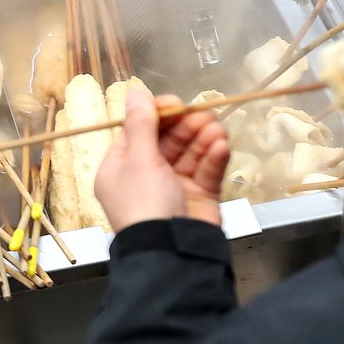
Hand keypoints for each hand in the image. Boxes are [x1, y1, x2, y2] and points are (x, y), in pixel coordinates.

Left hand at [95, 89, 230, 231]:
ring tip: (217, 130)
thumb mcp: (139, 160)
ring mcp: (174, 187)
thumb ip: (141, 124)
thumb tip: (134, 92)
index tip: (176, 103)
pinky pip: (206, 170)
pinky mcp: (198, 196)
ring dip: (204, 138)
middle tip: (204, 114)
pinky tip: (221, 146)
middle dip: (187, 125)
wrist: (171, 252)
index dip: (159, 114)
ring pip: (191, 153)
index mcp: (121, 168)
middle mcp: (146, 176)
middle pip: (169, 140)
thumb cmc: (145, 205)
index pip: (139, 131)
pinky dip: (214, 157)